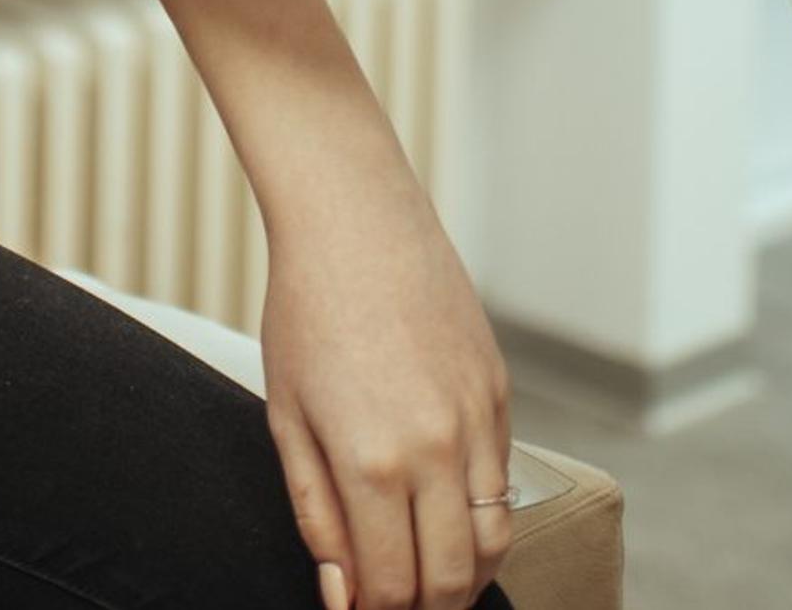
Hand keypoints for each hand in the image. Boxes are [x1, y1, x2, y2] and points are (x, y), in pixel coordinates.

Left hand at [258, 159, 518, 609]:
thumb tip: (342, 592)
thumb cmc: (307, 312)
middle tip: (395, 607)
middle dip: (423, 609)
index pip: (390, 587)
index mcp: (371, 463)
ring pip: (494, 543)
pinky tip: (449, 521)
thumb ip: (317, 516)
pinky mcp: (499, 394)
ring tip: (429, 584)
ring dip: (464, 578)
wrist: (356, 220)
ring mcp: (477, 422)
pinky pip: (504, 485)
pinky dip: (483, 521)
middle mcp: (436, 451)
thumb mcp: (287, 420)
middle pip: (451, 580)